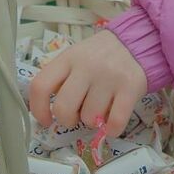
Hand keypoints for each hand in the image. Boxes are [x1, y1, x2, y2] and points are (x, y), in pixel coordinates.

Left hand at [28, 31, 147, 138]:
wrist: (135, 43)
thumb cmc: (99, 56)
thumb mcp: (75, 58)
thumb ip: (60, 78)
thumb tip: (47, 111)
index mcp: (68, 58)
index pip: (41, 86)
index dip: (38, 109)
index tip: (46, 120)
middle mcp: (86, 66)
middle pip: (63, 108)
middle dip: (68, 120)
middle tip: (77, 115)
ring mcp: (109, 77)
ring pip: (90, 118)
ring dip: (94, 121)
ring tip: (100, 108)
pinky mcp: (130, 87)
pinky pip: (115, 123)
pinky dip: (112, 129)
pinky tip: (112, 122)